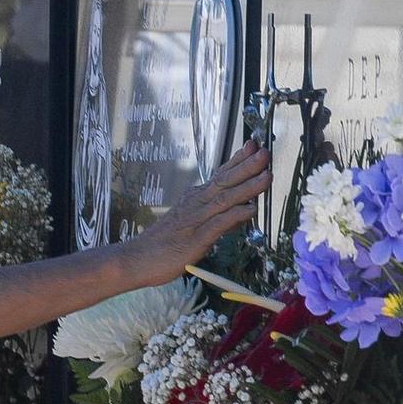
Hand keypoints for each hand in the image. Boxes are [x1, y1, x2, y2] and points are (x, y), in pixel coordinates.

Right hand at [125, 142, 271, 286]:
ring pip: (225, 199)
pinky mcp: (195, 239)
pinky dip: (234, 216)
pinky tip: (249, 210)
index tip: (254, 144)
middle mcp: (196, 205)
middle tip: (265, 152)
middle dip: (247, 166)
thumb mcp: (192, 225)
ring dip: (247, 186)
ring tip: (266, 175)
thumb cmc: (164, 244)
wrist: (136, 259)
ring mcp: (196, 221)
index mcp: (195, 199)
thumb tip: (242, 211)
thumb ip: (217, 217)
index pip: (220, 175)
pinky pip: (218, 225)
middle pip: (225, 182)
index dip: (238, 160)